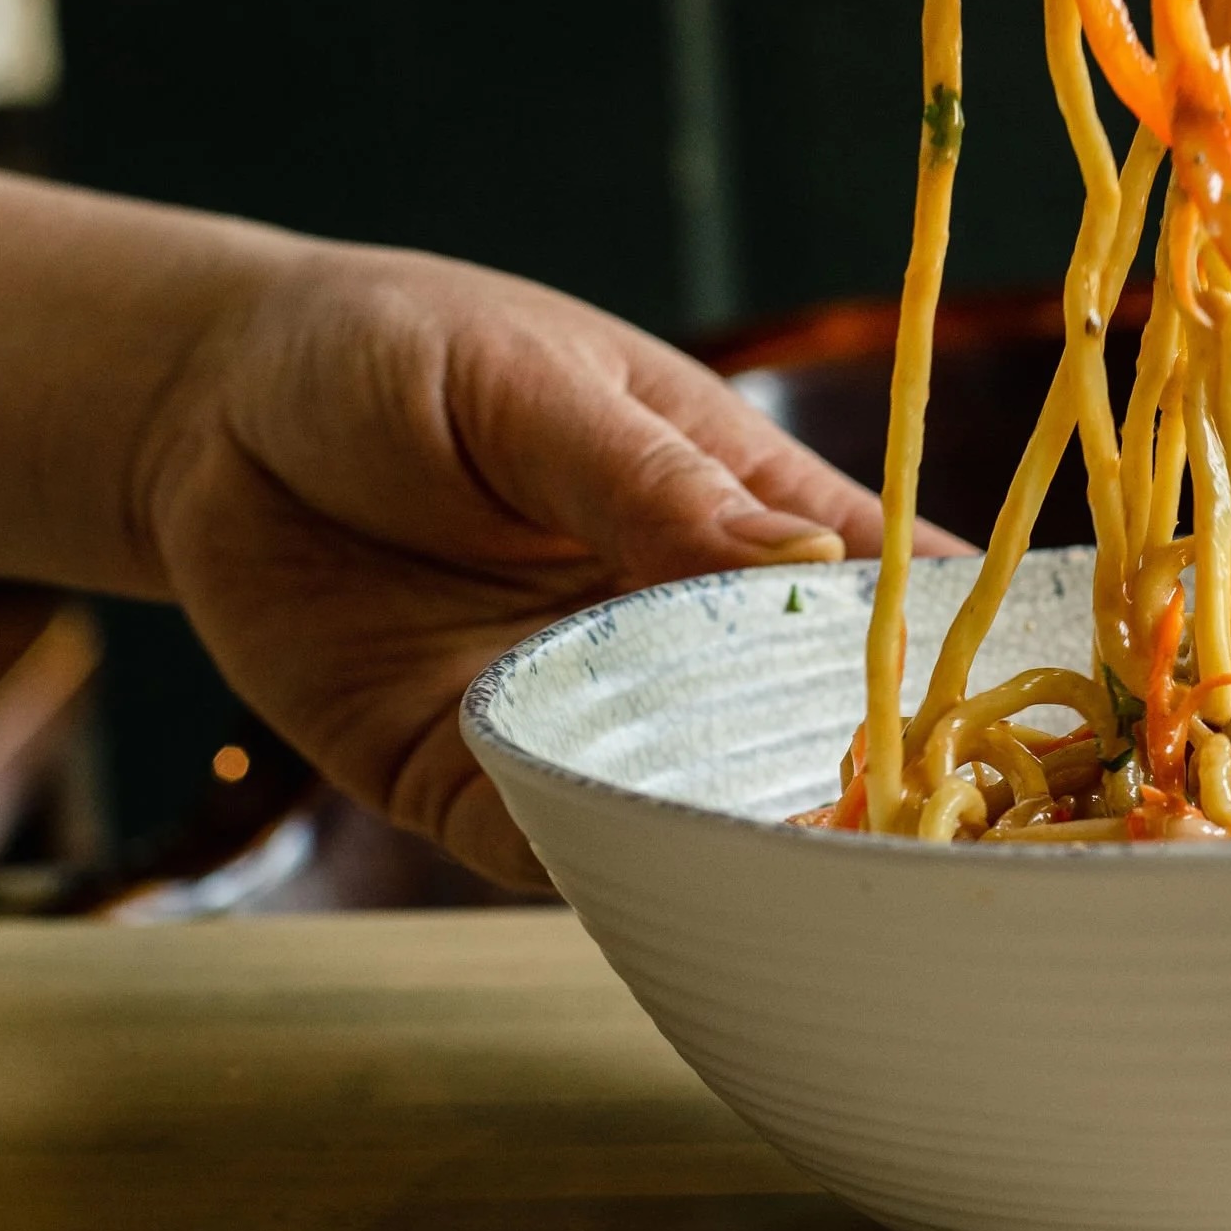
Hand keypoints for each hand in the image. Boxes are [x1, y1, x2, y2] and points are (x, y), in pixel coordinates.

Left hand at [137, 239, 903, 890]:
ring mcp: (588, 715)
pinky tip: (634, 870)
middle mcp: (686, 631)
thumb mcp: (526, 389)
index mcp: (741, 510)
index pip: (889, 593)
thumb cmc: (392, 354)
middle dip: (864, 785)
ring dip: (740, 845)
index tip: (1025, 720)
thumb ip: (652, 484)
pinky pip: (555, 848)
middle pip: (811, 730)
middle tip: (921, 841)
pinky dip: (596, 868)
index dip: (963, 656)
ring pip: (696, 812)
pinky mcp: (475, 781)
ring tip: (796, 876)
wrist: (205, 411)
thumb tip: (808, 575)